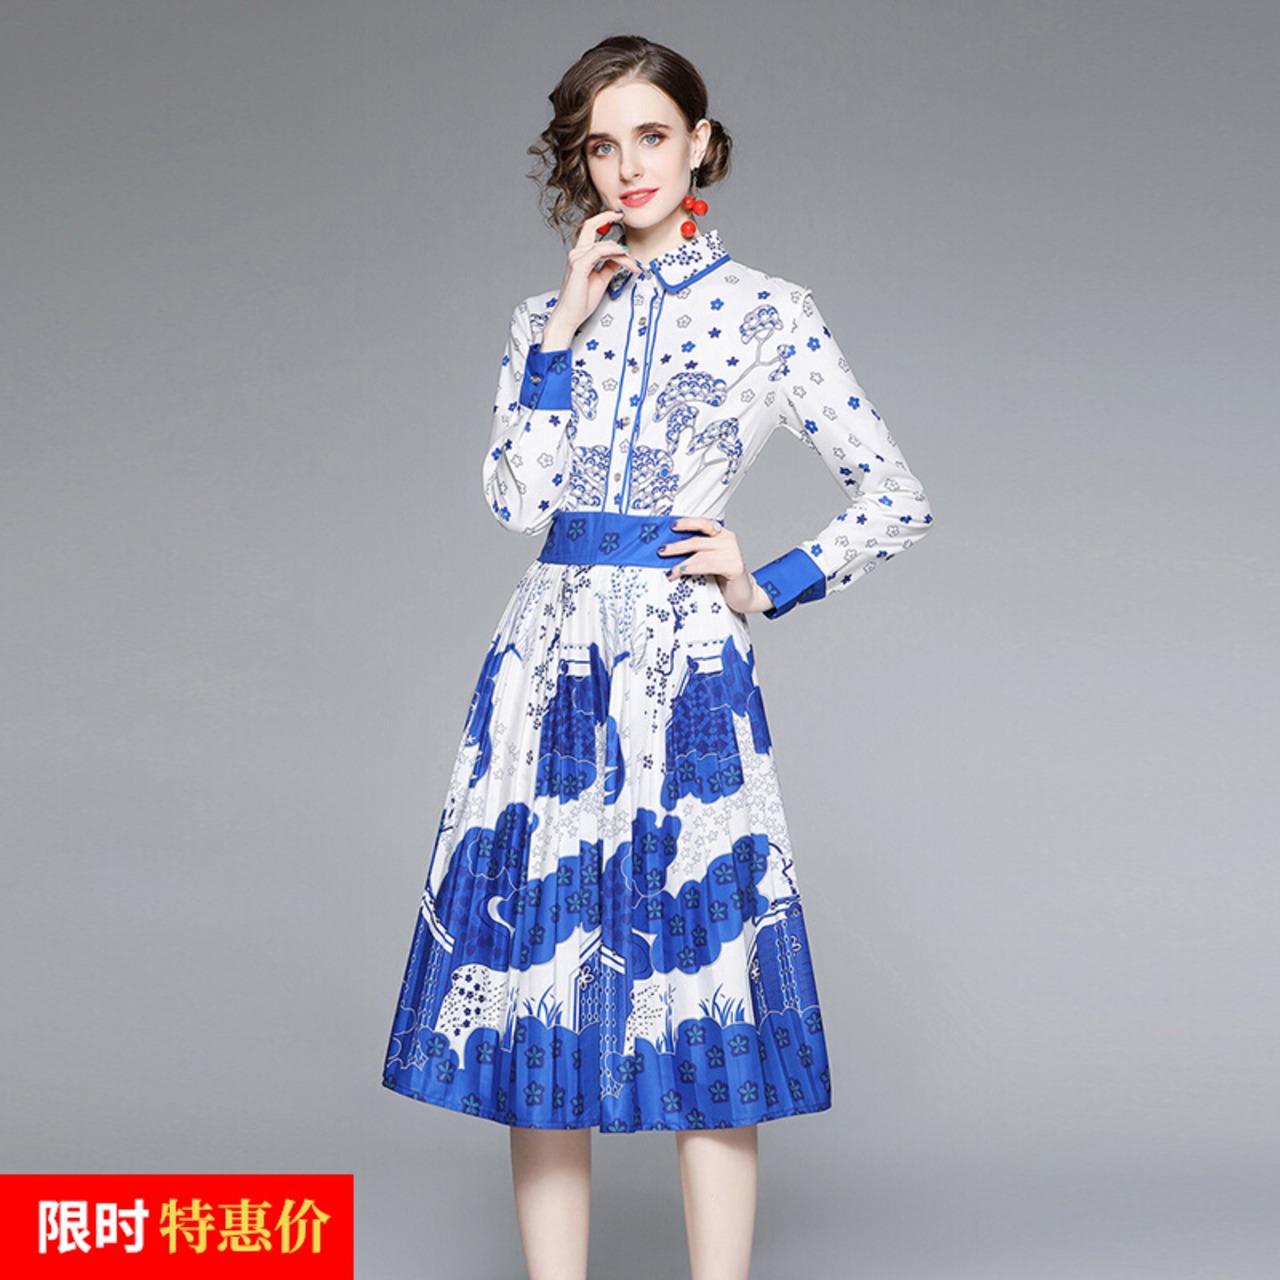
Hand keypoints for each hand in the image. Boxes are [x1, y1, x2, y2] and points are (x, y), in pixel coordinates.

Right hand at [540, 212, 643, 351]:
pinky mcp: (579, 266)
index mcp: (581, 255)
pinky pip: (599, 252)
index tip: (617, 217)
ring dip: (623, 253)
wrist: (569, 316)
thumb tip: (621, 259)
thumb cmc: (580, 302)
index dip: (604, 221)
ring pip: (604, 244)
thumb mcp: (601, 280)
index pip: (591, 231)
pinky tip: (624, 258)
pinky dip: (614, 253)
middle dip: (608, 217)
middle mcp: (577, 253)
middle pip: (591, 225)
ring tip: (634, 265)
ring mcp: (577, 258)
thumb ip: (610, 267)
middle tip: (622, 216)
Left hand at [657, 517, 774, 614]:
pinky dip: (691, 569)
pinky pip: (707, 565)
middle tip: (662, 550)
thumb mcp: (711, 560)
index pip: (704, 523)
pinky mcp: (734, 566)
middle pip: (697, 540)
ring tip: (670, 570)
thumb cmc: (725, 577)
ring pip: (700, 554)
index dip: (687, 523)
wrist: (745, 594)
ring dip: (681, 562)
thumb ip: (698, 551)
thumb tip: (671, 548)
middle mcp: (728, 540)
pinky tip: (680, 572)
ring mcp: (732, 553)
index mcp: (722, 535)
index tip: (672, 526)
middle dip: (676, 546)